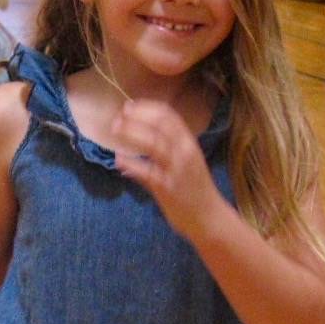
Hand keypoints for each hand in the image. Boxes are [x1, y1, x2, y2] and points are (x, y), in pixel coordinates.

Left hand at [111, 99, 221, 240]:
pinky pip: (146, 172)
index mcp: (189, 143)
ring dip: (132, 133)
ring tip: (115, 129)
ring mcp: (176, 170)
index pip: (169, 116)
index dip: (147, 107)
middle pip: (160, 125)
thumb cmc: (195, 189)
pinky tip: (118, 159)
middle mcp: (185, 152)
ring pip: (153, 144)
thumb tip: (140, 135)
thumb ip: (165, 148)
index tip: (129, 105)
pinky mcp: (167, 188)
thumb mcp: (185, 162)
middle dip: (137, 116)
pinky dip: (131, 164)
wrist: (209, 218)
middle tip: (118, 115)